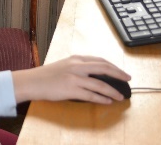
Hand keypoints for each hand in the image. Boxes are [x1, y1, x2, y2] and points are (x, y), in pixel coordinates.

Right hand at [12, 55, 130, 103]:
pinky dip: (102, 98)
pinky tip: (108, 101)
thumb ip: (79, 67)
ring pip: (100, 83)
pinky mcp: (71, 89)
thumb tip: (94, 75)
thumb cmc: (47, 75)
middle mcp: (77, 66)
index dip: (113, 66)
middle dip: (118, 74)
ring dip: (112, 90)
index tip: (122, 72)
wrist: (32, 82)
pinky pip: (91, 95)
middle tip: (128, 80)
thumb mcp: (65, 65)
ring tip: (120, 96)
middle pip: (104, 68)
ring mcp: (75, 78)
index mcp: (76, 59)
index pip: (100, 60)